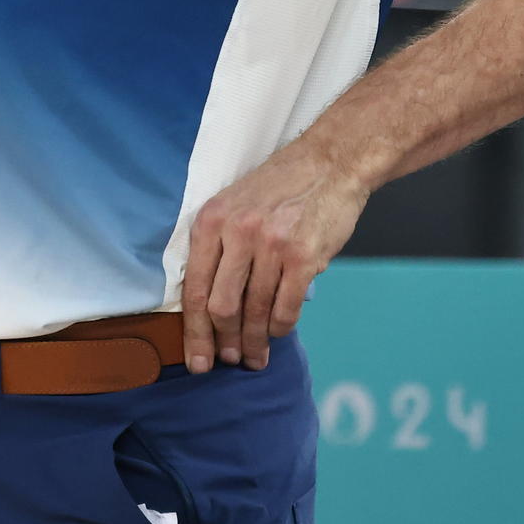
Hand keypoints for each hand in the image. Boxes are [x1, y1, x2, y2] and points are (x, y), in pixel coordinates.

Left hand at [178, 149, 370, 373]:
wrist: (330, 162)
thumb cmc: (280, 188)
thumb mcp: (234, 204)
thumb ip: (219, 247)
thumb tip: (209, 306)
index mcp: (212, 221)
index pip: (194, 288)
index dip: (194, 332)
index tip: (196, 360)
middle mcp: (238, 232)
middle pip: (221, 306)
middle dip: (223, 342)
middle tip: (228, 361)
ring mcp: (271, 245)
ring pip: (254, 311)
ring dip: (254, 342)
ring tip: (255, 358)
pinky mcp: (304, 256)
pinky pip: (285, 308)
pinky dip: (279, 327)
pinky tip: (277, 333)